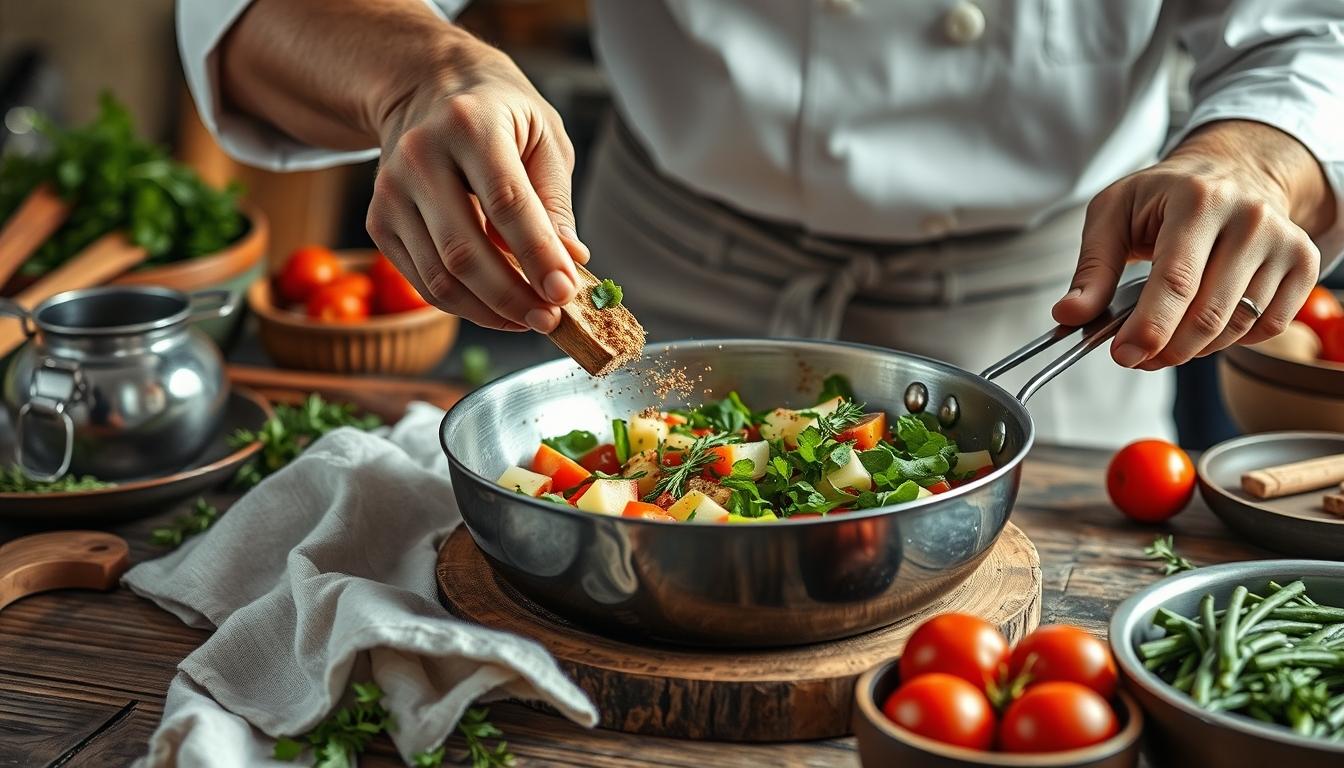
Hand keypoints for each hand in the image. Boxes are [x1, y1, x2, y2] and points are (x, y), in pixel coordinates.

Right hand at [220, 0, 586, 331]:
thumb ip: (555, 201)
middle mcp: (419, 156)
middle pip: (464, 251)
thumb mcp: (544, 137)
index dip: (538, 255)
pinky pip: (423, 282)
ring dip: (490, 311)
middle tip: (550, 320)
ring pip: (440, 277)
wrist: (427, 89)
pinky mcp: (378, 222)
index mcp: (470, 124)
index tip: (565, 293)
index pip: (507, 203)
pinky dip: (464, 306)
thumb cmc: (500, 115)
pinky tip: (497, 307)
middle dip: (513, 297)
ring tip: (529, 318)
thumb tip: (570, 262)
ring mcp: (390, 192)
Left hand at [1053, 120, 1334, 369]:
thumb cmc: (1165, 196)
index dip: (1148, 328)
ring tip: (1166, 336)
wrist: (1234, 170)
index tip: (1123, 356)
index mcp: (1197, 200)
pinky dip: (1230, 339)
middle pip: (1207, 314)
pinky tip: (1206, 320)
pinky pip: (1267, 327)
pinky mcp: (1304, 263)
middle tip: (1137, 355)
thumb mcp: (1113, 214)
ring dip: (1193, 348)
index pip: (1175, 280)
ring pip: (1236, 327)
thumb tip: (1069, 316)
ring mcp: (1283, 240)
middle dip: (1165, 349)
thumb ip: (1092, 269)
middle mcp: (1249, 218)